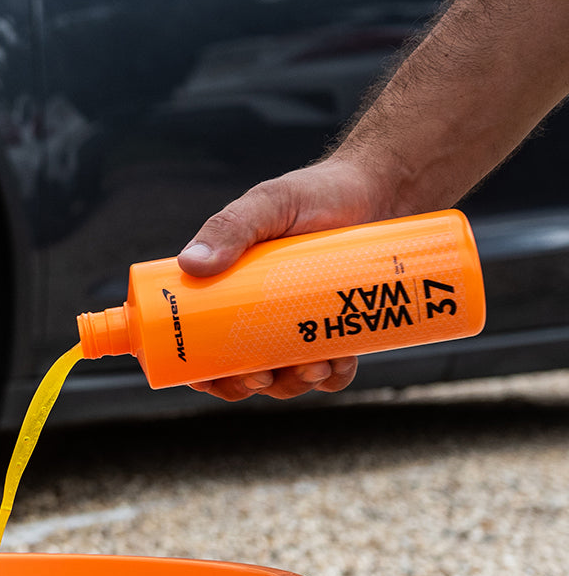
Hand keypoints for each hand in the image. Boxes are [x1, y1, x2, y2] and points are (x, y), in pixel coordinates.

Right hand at [177, 156, 393, 400]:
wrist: (385, 190)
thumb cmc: (318, 193)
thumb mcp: (269, 204)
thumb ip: (230, 227)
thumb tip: (190, 265)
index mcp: (230, 289)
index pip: (201, 341)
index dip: (199, 370)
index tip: (207, 378)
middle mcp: (260, 313)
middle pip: (239, 369)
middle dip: (247, 385)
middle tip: (261, 376)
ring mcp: (299, 325)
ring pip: (285, 378)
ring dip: (291, 385)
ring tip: (311, 365)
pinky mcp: (338, 331)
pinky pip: (331, 372)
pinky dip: (333, 377)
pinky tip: (339, 362)